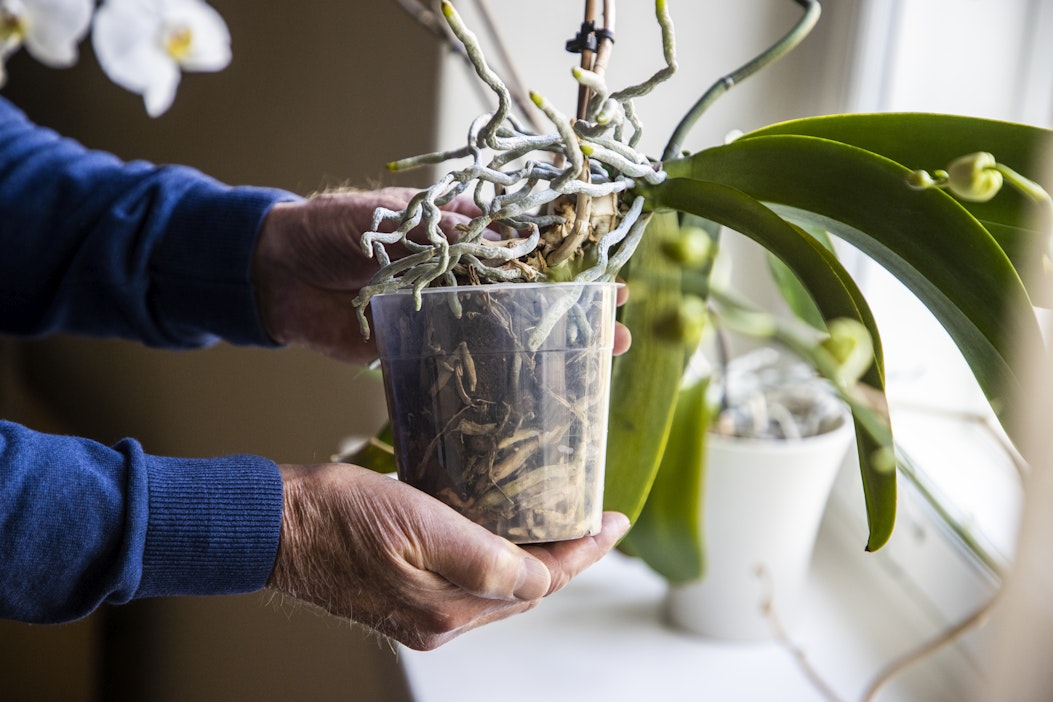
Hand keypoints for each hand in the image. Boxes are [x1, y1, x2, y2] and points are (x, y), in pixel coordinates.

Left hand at [253, 188, 630, 362]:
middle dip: (575, 315)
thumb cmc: (331, 228)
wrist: (274, 273)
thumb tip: (502, 230)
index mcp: (459, 237)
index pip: (528, 250)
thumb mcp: (392, 216)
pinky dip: (490, 383)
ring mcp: (441, 318)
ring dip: (544, 353)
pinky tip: (523, 399)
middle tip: (618, 333)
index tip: (608, 281)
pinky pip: (459, 367)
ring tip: (592, 369)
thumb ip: (443, 225)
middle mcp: (459, 279)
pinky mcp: (415, 352)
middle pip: (529, 299)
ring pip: (503, 337)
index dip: (570, 266)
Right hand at [267, 463, 629, 649]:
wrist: (276, 527)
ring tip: (560, 526)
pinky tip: (505, 536)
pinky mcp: (406, 601)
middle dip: (567, 558)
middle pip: (525, 592)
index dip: (583, 553)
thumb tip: (540, 580)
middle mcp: (442, 620)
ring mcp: (423, 615)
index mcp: (450, 606)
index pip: (540, 583)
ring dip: (535, 561)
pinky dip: (499, 563)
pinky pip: (471, 587)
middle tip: (595, 522)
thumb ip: (484, 561)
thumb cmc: (338, 514)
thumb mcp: (419, 524)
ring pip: (500, 591)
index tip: (613, 523)